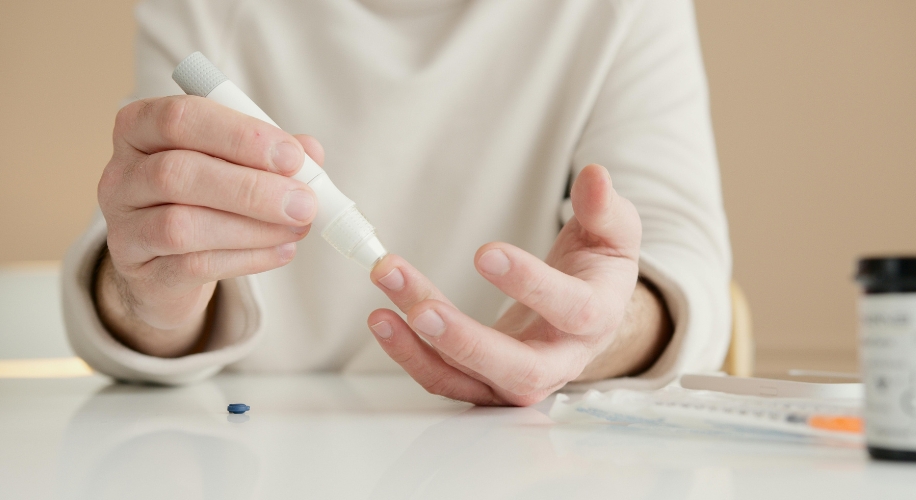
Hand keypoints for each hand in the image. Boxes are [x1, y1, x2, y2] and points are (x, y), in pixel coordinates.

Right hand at [95, 96, 323, 355]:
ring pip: (181, 226)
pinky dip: (247, 258)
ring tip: (299, 228)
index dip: (240, 135)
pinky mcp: (141, 273)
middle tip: (304, 202)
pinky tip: (282, 251)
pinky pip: (192, 267)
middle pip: (177, 173)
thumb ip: (271, 153)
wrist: (167, 264)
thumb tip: (310, 150)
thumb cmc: (205, 197)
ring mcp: (123, 228)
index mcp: (140, 129)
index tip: (292, 156)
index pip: (180, 118)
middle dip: (251, 188)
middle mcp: (121, 175)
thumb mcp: (234, 163)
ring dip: (252, 228)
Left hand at [368, 164, 670, 405]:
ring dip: (421, 349)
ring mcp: (518, 380)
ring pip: (469, 378)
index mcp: (595, 320)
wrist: (587, 318)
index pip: (570, 309)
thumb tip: (594, 174)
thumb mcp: (614, 235)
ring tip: (381, 312)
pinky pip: (445, 380)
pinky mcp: (485, 384)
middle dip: (465, 341)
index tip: (485, 252)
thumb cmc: (597, 271)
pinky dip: (411, 355)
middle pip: (517, 369)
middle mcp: (559, 362)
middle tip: (422, 310)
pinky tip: (383, 319)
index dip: (530, 283)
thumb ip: (604, 208)